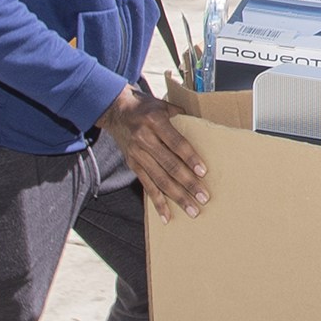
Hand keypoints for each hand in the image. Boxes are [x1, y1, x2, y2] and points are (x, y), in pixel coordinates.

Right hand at [101, 86, 209, 220]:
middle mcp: (144, 139)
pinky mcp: (133, 165)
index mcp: (155, 121)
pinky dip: (157, 202)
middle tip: (203, 197)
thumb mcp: (163, 104)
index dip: (189, 157)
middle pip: (169, 165)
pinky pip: (147, 186)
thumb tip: (204, 126)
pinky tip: (167, 215)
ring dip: (177, 196)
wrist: (116, 111)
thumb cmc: (145, 107)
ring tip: (192, 210)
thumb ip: (182, 115)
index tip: (203, 172)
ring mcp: (137, 154)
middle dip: (188, 183)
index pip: (176, 142)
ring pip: (159, 179)